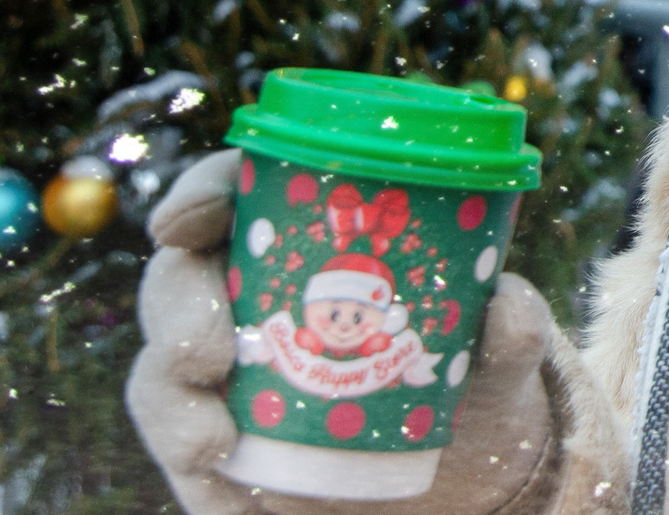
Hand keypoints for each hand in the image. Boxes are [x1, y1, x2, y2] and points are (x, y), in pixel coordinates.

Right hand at [127, 151, 559, 514]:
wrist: (448, 474)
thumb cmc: (460, 379)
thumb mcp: (493, 354)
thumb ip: (507, 331)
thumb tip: (507, 307)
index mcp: (301, 241)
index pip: (233, 194)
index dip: (198, 196)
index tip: (185, 219)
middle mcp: (246, 298)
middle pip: (180, 277)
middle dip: (179, 305)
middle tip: (211, 348)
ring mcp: (219, 374)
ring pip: (161, 367)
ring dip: (171, 397)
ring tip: (213, 438)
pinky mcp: (209, 442)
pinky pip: (177, 441)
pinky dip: (184, 451)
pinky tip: (217, 468)